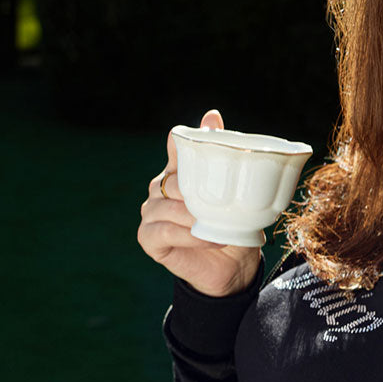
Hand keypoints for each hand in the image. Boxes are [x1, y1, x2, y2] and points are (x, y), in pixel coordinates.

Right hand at [137, 107, 261, 298]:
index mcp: (178, 174)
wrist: (232, 267)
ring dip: (196, 217)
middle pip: (172, 181)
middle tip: (221, 206)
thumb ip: (222, 159)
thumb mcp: (233, 193)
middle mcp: (159, 190)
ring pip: (168, 208)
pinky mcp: (148, 238)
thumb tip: (211, 114)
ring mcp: (151, 214)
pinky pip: (165, 232)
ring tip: (219, 226)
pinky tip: (210, 239)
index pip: (175, 150)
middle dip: (196, 193)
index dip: (181, 146)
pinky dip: (189, 236)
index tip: (190, 142)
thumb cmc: (232, 227)